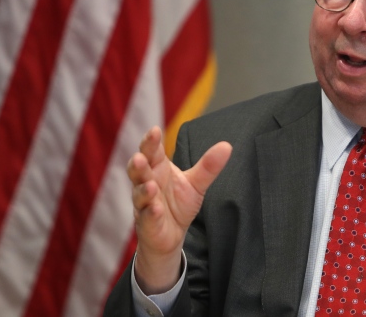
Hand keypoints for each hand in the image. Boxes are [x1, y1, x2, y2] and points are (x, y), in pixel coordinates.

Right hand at [127, 126, 231, 293]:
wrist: (173, 234)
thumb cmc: (179, 203)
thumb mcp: (196, 183)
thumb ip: (208, 166)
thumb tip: (227, 145)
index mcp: (158, 168)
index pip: (152, 151)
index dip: (151, 141)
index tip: (155, 130)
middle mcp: (147, 183)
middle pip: (139, 170)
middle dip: (138, 163)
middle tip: (141, 157)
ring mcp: (144, 203)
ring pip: (139, 193)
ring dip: (143, 189)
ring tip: (150, 185)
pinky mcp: (147, 223)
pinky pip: (147, 216)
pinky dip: (150, 213)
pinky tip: (155, 209)